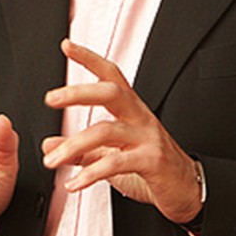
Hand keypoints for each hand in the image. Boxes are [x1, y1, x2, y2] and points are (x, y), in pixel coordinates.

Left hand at [42, 40, 201, 224]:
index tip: (67, 46)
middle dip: (79, 92)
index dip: (90, 59)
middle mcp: (140, 118)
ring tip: (51, 160)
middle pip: (111, 93)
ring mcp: (148, 138)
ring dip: (73, 145)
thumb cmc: (152, 168)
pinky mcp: (152, 160)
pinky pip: (116, 163)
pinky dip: (90, 175)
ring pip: (107, 130)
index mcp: (132, 111)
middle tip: (51, 98)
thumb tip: (49, 145)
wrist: (187, 190)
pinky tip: (74, 185)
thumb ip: (82, 151)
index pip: (111, 76)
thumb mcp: (112, 157)